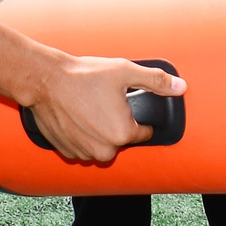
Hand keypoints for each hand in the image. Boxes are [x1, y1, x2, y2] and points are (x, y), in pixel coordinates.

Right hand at [25, 55, 186, 164]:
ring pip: (103, 145)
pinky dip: (83, 136)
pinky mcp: (67, 152)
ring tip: (89, 107)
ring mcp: (84, 153)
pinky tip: (77, 117)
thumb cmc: (83, 76)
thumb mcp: (126, 71)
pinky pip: (84, 147)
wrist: (44, 80)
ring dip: (99, 131)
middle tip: (103, 102)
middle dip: (117, 123)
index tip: (123, 103)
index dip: (136, 116)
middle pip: (123, 140)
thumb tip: (180, 87)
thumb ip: (157, 80)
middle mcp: (104, 150)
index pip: (144, 132)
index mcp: (122, 133)